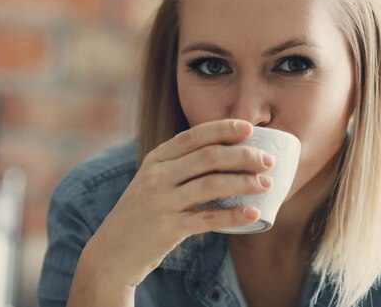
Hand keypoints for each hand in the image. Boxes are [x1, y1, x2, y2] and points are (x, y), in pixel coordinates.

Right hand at [82, 119, 274, 286]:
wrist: (112, 252)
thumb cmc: (143, 212)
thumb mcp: (153, 180)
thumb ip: (181, 165)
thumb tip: (228, 153)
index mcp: (156, 158)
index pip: (194, 135)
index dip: (223, 129)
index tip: (249, 128)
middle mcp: (157, 176)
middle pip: (209, 157)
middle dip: (244, 155)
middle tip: (268, 160)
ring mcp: (162, 201)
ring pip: (212, 184)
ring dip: (244, 183)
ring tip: (266, 184)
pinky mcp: (169, 228)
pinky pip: (208, 219)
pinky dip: (234, 215)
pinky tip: (253, 214)